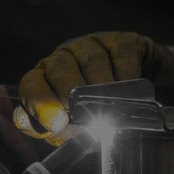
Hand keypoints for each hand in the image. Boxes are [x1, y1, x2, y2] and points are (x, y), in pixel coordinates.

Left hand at [16, 32, 167, 144]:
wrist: (142, 96)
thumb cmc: (100, 113)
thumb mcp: (76, 129)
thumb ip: (57, 132)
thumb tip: (41, 127)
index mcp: (46, 79)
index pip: (31, 84)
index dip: (39, 102)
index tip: (56, 122)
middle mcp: (64, 57)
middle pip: (58, 68)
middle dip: (69, 91)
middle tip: (83, 112)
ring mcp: (92, 45)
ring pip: (91, 60)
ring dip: (100, 84)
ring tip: (110, 105)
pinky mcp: (121, 41)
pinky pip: (120, 54)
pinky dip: (125, 73)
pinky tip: (131, 89)